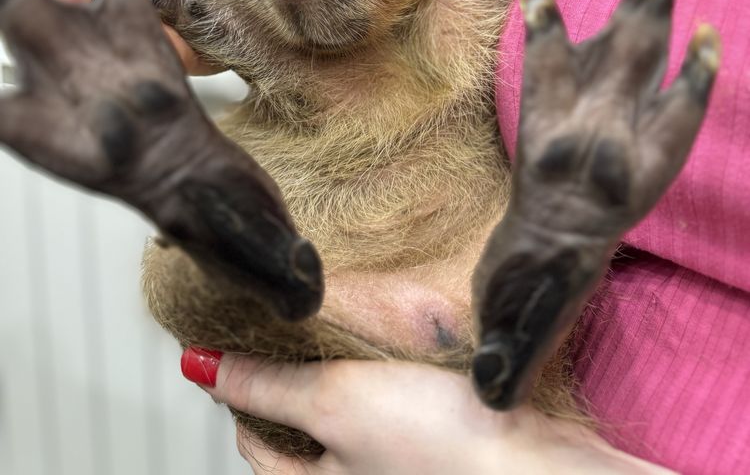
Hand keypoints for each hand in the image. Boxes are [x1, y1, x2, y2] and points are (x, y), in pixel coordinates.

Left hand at [180, 350, 672, 473]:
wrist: (531, 464)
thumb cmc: (435, 445)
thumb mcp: (335, 403)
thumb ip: (268, 386)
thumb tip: (197, 366)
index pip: (259, 446)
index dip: (240, 396)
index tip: (230, 352)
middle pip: (306, 433)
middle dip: (292, 382)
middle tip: (284, 330)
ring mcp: (400, 462)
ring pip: (354, 417)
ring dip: (343, 372)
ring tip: (337, 325)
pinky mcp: (439, 439)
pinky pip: (397, 406)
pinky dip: (387, 375)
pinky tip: (396, 343)